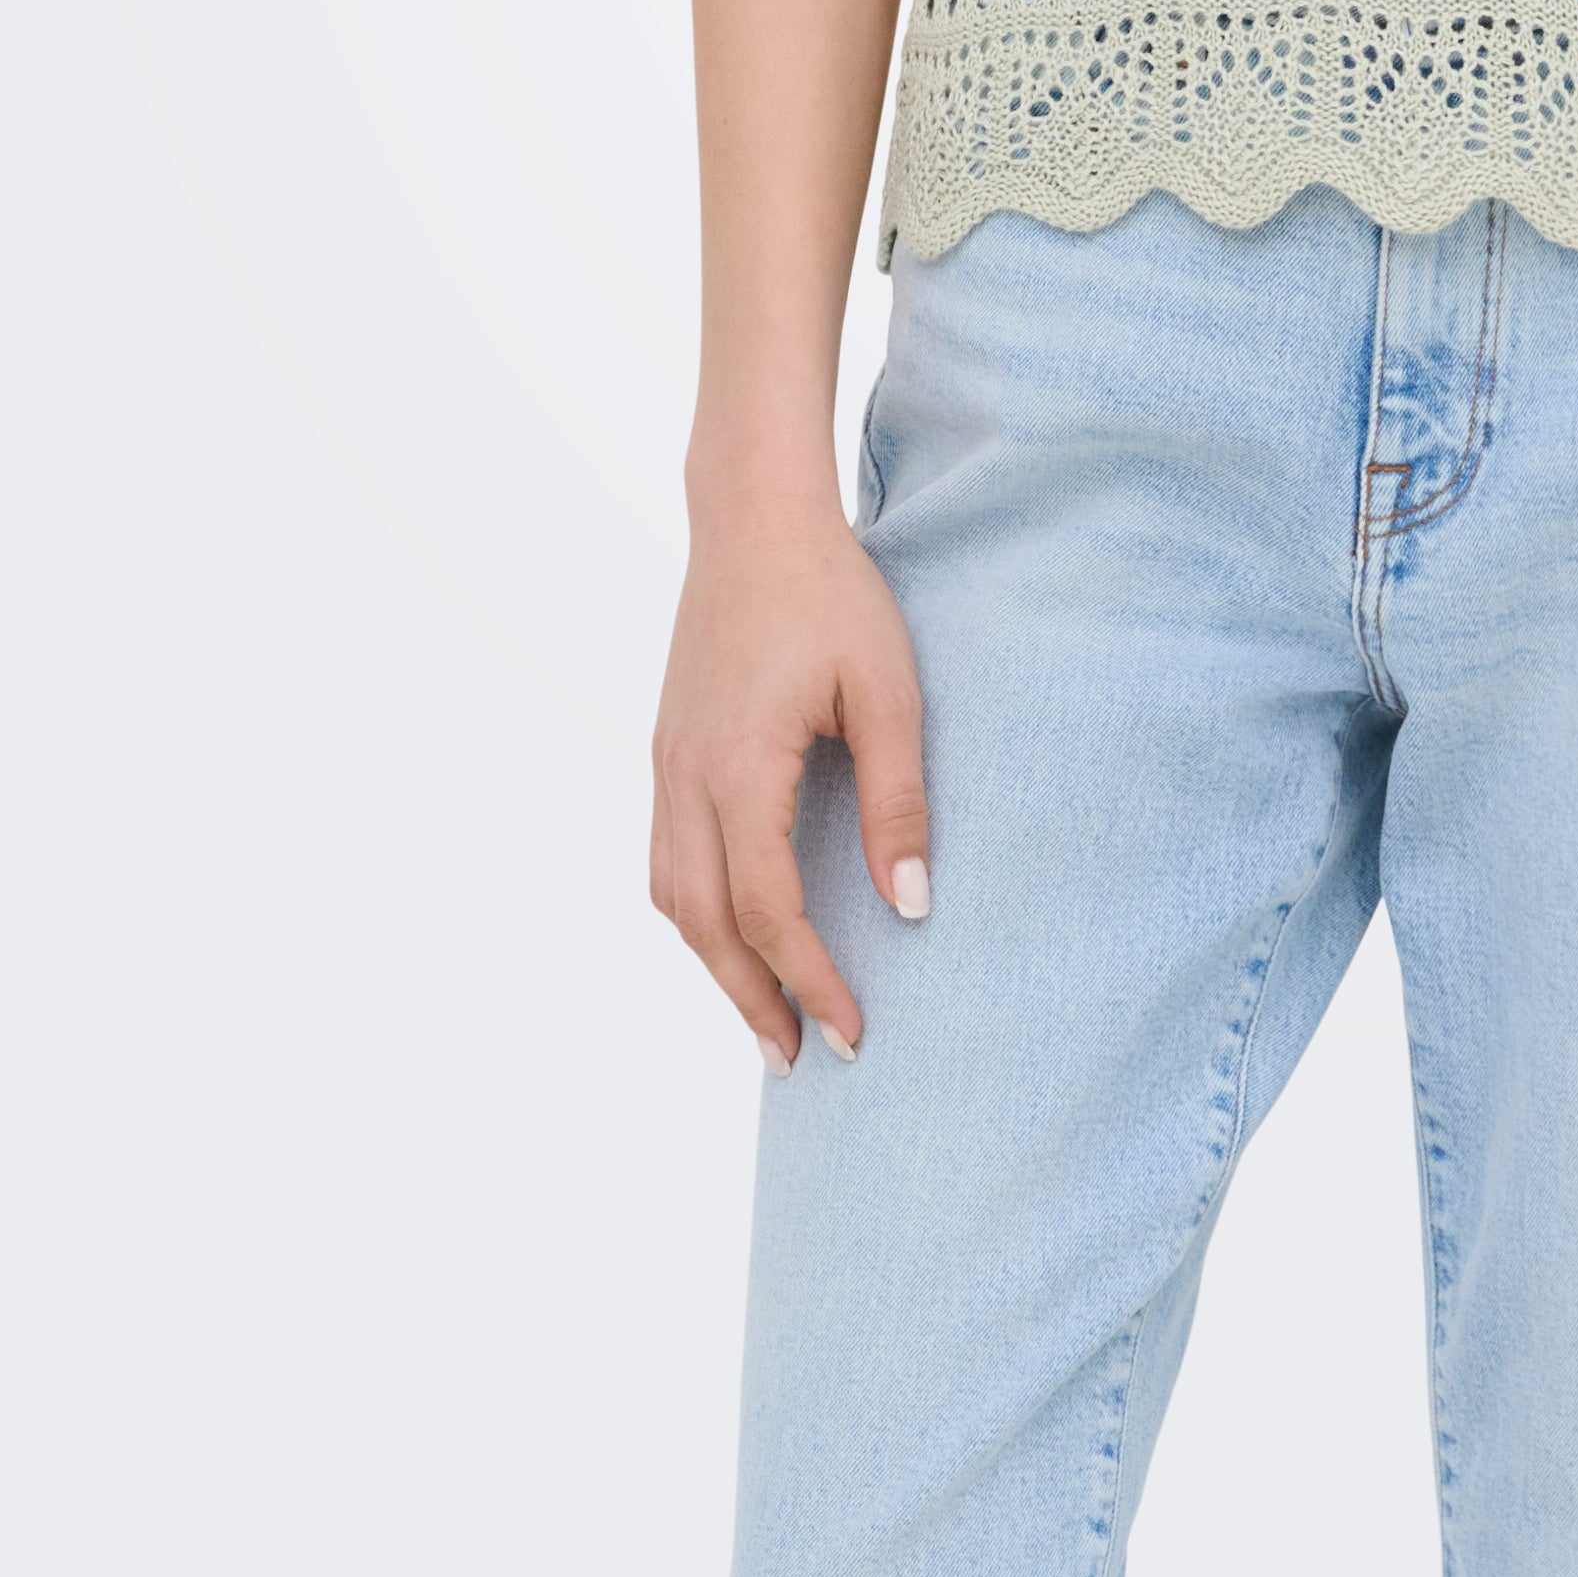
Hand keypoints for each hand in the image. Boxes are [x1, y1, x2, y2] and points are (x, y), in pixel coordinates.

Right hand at [651, 496, 929, 1068]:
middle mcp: (686, 779)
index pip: (769, 911)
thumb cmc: (830, 594)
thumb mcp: (886, 691)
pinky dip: (698, 911)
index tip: (853, 1031)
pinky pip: (668, 857)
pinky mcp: (668, 748)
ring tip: (768, 1011)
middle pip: (706, 925)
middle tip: (801, 1058)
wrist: (752, 518)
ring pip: (674, 898)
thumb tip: (910, 904)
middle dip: (751, 1000)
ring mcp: (667, 764)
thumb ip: (898, 799)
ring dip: (717, 964)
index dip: (809, 980)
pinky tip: (735, 929)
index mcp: (738, 770)